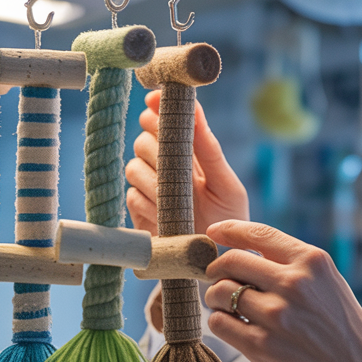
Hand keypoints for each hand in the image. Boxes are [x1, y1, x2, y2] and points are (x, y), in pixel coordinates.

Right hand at [126, 90, 249, 234]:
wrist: (216, 260)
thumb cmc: (228, 218)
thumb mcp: (226, 184)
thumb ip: (209, 148)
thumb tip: (194, 106)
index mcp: (188, 150)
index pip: (163, 117)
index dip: (156, 106)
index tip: (154, 101)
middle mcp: (164, 163)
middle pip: (143, 138)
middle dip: (157, 147)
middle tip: (174, 164)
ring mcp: (148, 185)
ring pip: (134, 167)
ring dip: (155, 181)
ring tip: (178, 200)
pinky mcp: (137, 209)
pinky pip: (133, 196)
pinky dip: (150, 205)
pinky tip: (168, 216)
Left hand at [203, 220, 361, 361]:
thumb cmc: (348, 337)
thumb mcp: (332, 287)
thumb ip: (297, 269)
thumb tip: (252, 256)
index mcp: (313, 262)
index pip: (259, 234)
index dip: (229, 230)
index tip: (214, 232)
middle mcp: (294, 283)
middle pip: (231, 261)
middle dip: (217, 270)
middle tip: (215, 280)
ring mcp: (276, 315)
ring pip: (220, 292)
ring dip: (215, 299)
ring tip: (225, 308)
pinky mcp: (261, 347)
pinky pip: (220, 324)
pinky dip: (220, 324)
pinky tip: (232, 328)